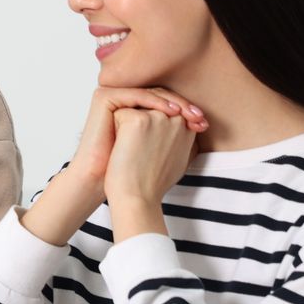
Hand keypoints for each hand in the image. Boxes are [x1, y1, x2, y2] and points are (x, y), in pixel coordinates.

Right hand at [22, 88, 206, 244]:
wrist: (112, 182)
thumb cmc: (133, 170)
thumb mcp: (160, 147)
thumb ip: (175, 134)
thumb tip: (202, 125)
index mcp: (136, 110)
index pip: (165, 103)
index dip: (186, 111)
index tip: (203, 124)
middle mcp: (125, 102)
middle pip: (160, 95)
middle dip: (183, 106)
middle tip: (199, 117)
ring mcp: (114, 99)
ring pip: (150, 93)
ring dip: (173, 101)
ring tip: (189, 113)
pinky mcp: (104, 98)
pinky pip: (135, 94)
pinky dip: (154, 101)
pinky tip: (170, 111)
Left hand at [105, 108, 196, 237]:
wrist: (137, 197)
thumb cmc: (153, 182)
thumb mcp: (178, 158)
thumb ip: (180, 138)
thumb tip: (177, 126)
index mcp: (188, 127)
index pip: (164, 110)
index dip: (150, 126)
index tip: (147, 148)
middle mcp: (176, 119)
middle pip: (148, 107)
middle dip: (138, 125)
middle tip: (139, 153)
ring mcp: (158, 117)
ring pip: (134, 108)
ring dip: (128, 126)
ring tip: (133, 151)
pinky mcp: (138, 119)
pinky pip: (120, 114)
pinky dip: (116, 130)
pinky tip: (123, 149)